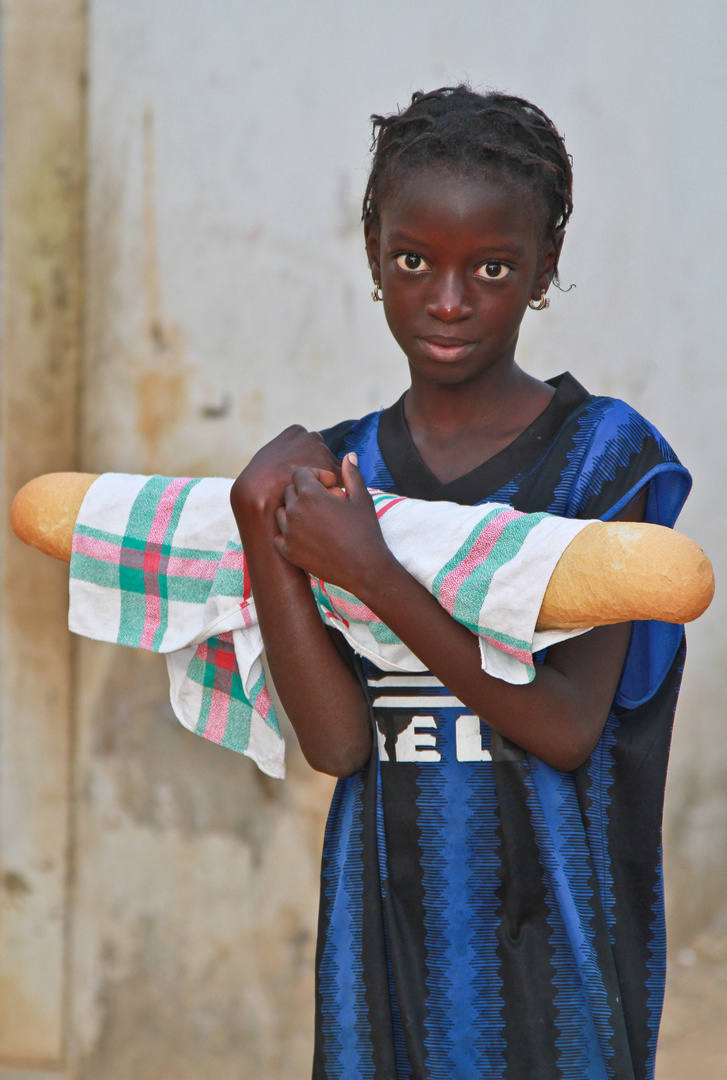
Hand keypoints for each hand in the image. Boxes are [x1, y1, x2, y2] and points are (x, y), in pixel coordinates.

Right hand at [230, 425, 342, 522]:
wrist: (259, 493)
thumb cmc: (258, 479)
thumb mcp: (269, 457)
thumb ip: (286, 453)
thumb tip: (291, 460)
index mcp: (296, 431)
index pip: (310, 447)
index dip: (305, 464)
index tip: (293, 476)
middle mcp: (312, 436)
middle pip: (323, 456)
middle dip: (318, 471)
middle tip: (303, 488)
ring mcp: (323, 451)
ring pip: (333, 469)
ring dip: (327, 482)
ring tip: (310, 495)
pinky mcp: (331, 469)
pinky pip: (340, 481)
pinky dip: (333, 490)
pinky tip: (318, 499)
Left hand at [273, 454, 392, 592]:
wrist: (364, 568)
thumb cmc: (366, 531)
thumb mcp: (361, 498)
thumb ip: (352, 475)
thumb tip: (349, 455)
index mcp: (311, 494)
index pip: (300, 474)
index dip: (315, 476)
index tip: (330, 485)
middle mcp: (295, 512)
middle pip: (289, 492)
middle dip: (305, 493)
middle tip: (325, 503)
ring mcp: (289, 533)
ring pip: (281, 513)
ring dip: (294, 512)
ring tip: (315, 519)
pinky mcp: (288, 551)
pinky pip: (278, 536)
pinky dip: (288, 534)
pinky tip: (306, 536)